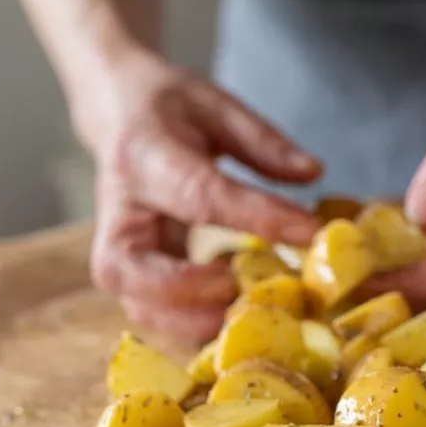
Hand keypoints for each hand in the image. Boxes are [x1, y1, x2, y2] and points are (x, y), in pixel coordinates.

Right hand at [78, 50, 322, 342]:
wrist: (113, 109)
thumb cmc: (166, 106)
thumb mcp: (215, 103)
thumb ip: (262, 141)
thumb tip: (312, 174)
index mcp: (143, 156)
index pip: (199, 194)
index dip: (255, 217)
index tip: (308, 230)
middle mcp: (119, 209)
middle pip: (128, 268)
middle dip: (187, 290)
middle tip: (245, 287)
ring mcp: (118, 245)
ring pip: (136, 301)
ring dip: (192, 319)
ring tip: (251, 306)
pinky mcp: (131, 269)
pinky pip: (152, 310)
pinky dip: (192, 323)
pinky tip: (236, 312)